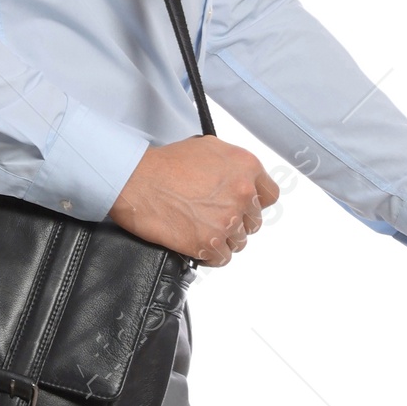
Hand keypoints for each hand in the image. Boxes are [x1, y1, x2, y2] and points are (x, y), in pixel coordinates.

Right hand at [109, 135, 277, 265]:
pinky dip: (211, 254)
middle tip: (213, 215)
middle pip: (254, 221)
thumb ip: (235, 165)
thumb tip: (244, 179)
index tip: (243, 205)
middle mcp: (242, 193)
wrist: (136, 181)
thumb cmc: (166, 164)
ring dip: (223, 238)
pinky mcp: (209, 243)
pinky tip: (196, 242)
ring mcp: (227, 220)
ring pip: (239, 241)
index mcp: (246, 167)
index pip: (270, 195)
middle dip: (236, 220)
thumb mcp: (209, 147)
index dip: (254, 202)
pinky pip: (222, 258)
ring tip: (201, 227)